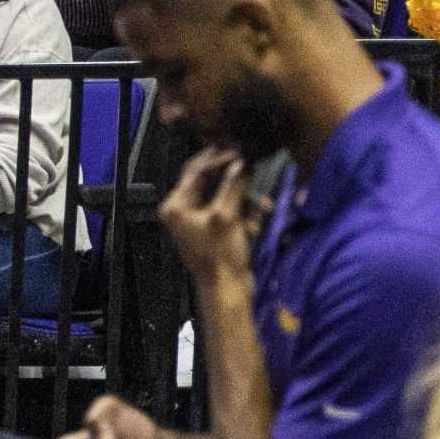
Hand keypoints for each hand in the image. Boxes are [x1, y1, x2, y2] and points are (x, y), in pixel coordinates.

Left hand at [161, 145, 263, 282]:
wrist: (227, 290)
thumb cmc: (221, 254)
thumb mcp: (226, 216)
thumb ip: (232, 186)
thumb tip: (240, 161)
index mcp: (175, 205)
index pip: (196, 171)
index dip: (219, 158)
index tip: (241, 149)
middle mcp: (182, 209)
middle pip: (208, 180)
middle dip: (233, 176)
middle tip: (250, 159)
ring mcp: (197, 219)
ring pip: (223, 196)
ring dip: (245, 200)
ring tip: (264, 207)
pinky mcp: (213, 229)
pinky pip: (230, 212)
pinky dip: (244, 214)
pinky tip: (258, 221)